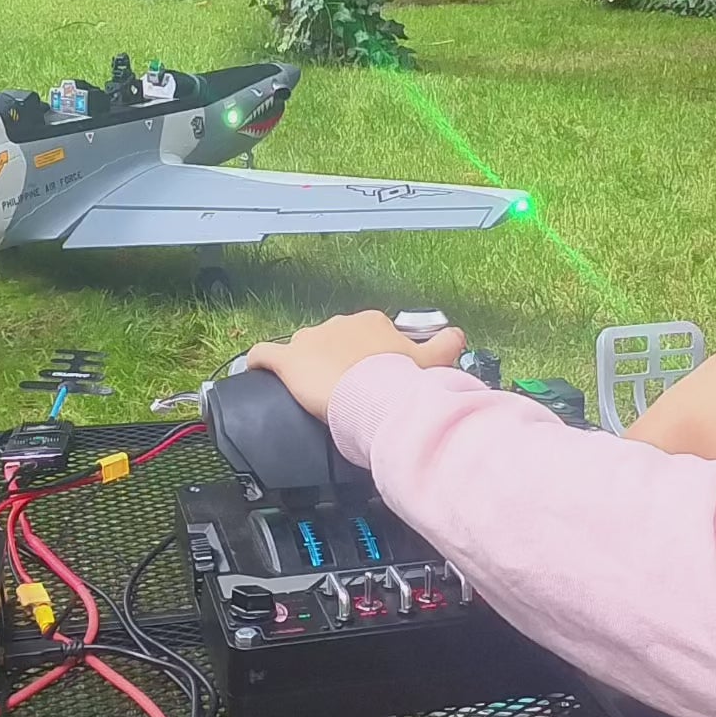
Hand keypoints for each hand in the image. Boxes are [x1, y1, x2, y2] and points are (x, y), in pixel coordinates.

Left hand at [246, 311, 466, 420]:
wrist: (371, 393)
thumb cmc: (399, 379)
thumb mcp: (431, 361)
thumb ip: (446, 345)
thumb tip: (459, 334)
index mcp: (371, 322)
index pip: (365, 334)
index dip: (367, 357)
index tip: (370, 376)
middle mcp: (339, 324)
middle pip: (334, 340)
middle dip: (337, 362)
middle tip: (346, 390)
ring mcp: (310, 340)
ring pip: (304, 347)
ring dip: (306, 364)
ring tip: (311, 391)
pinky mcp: (286, 359)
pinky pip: (264, 355)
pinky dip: (259, 362)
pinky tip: (256, 372)